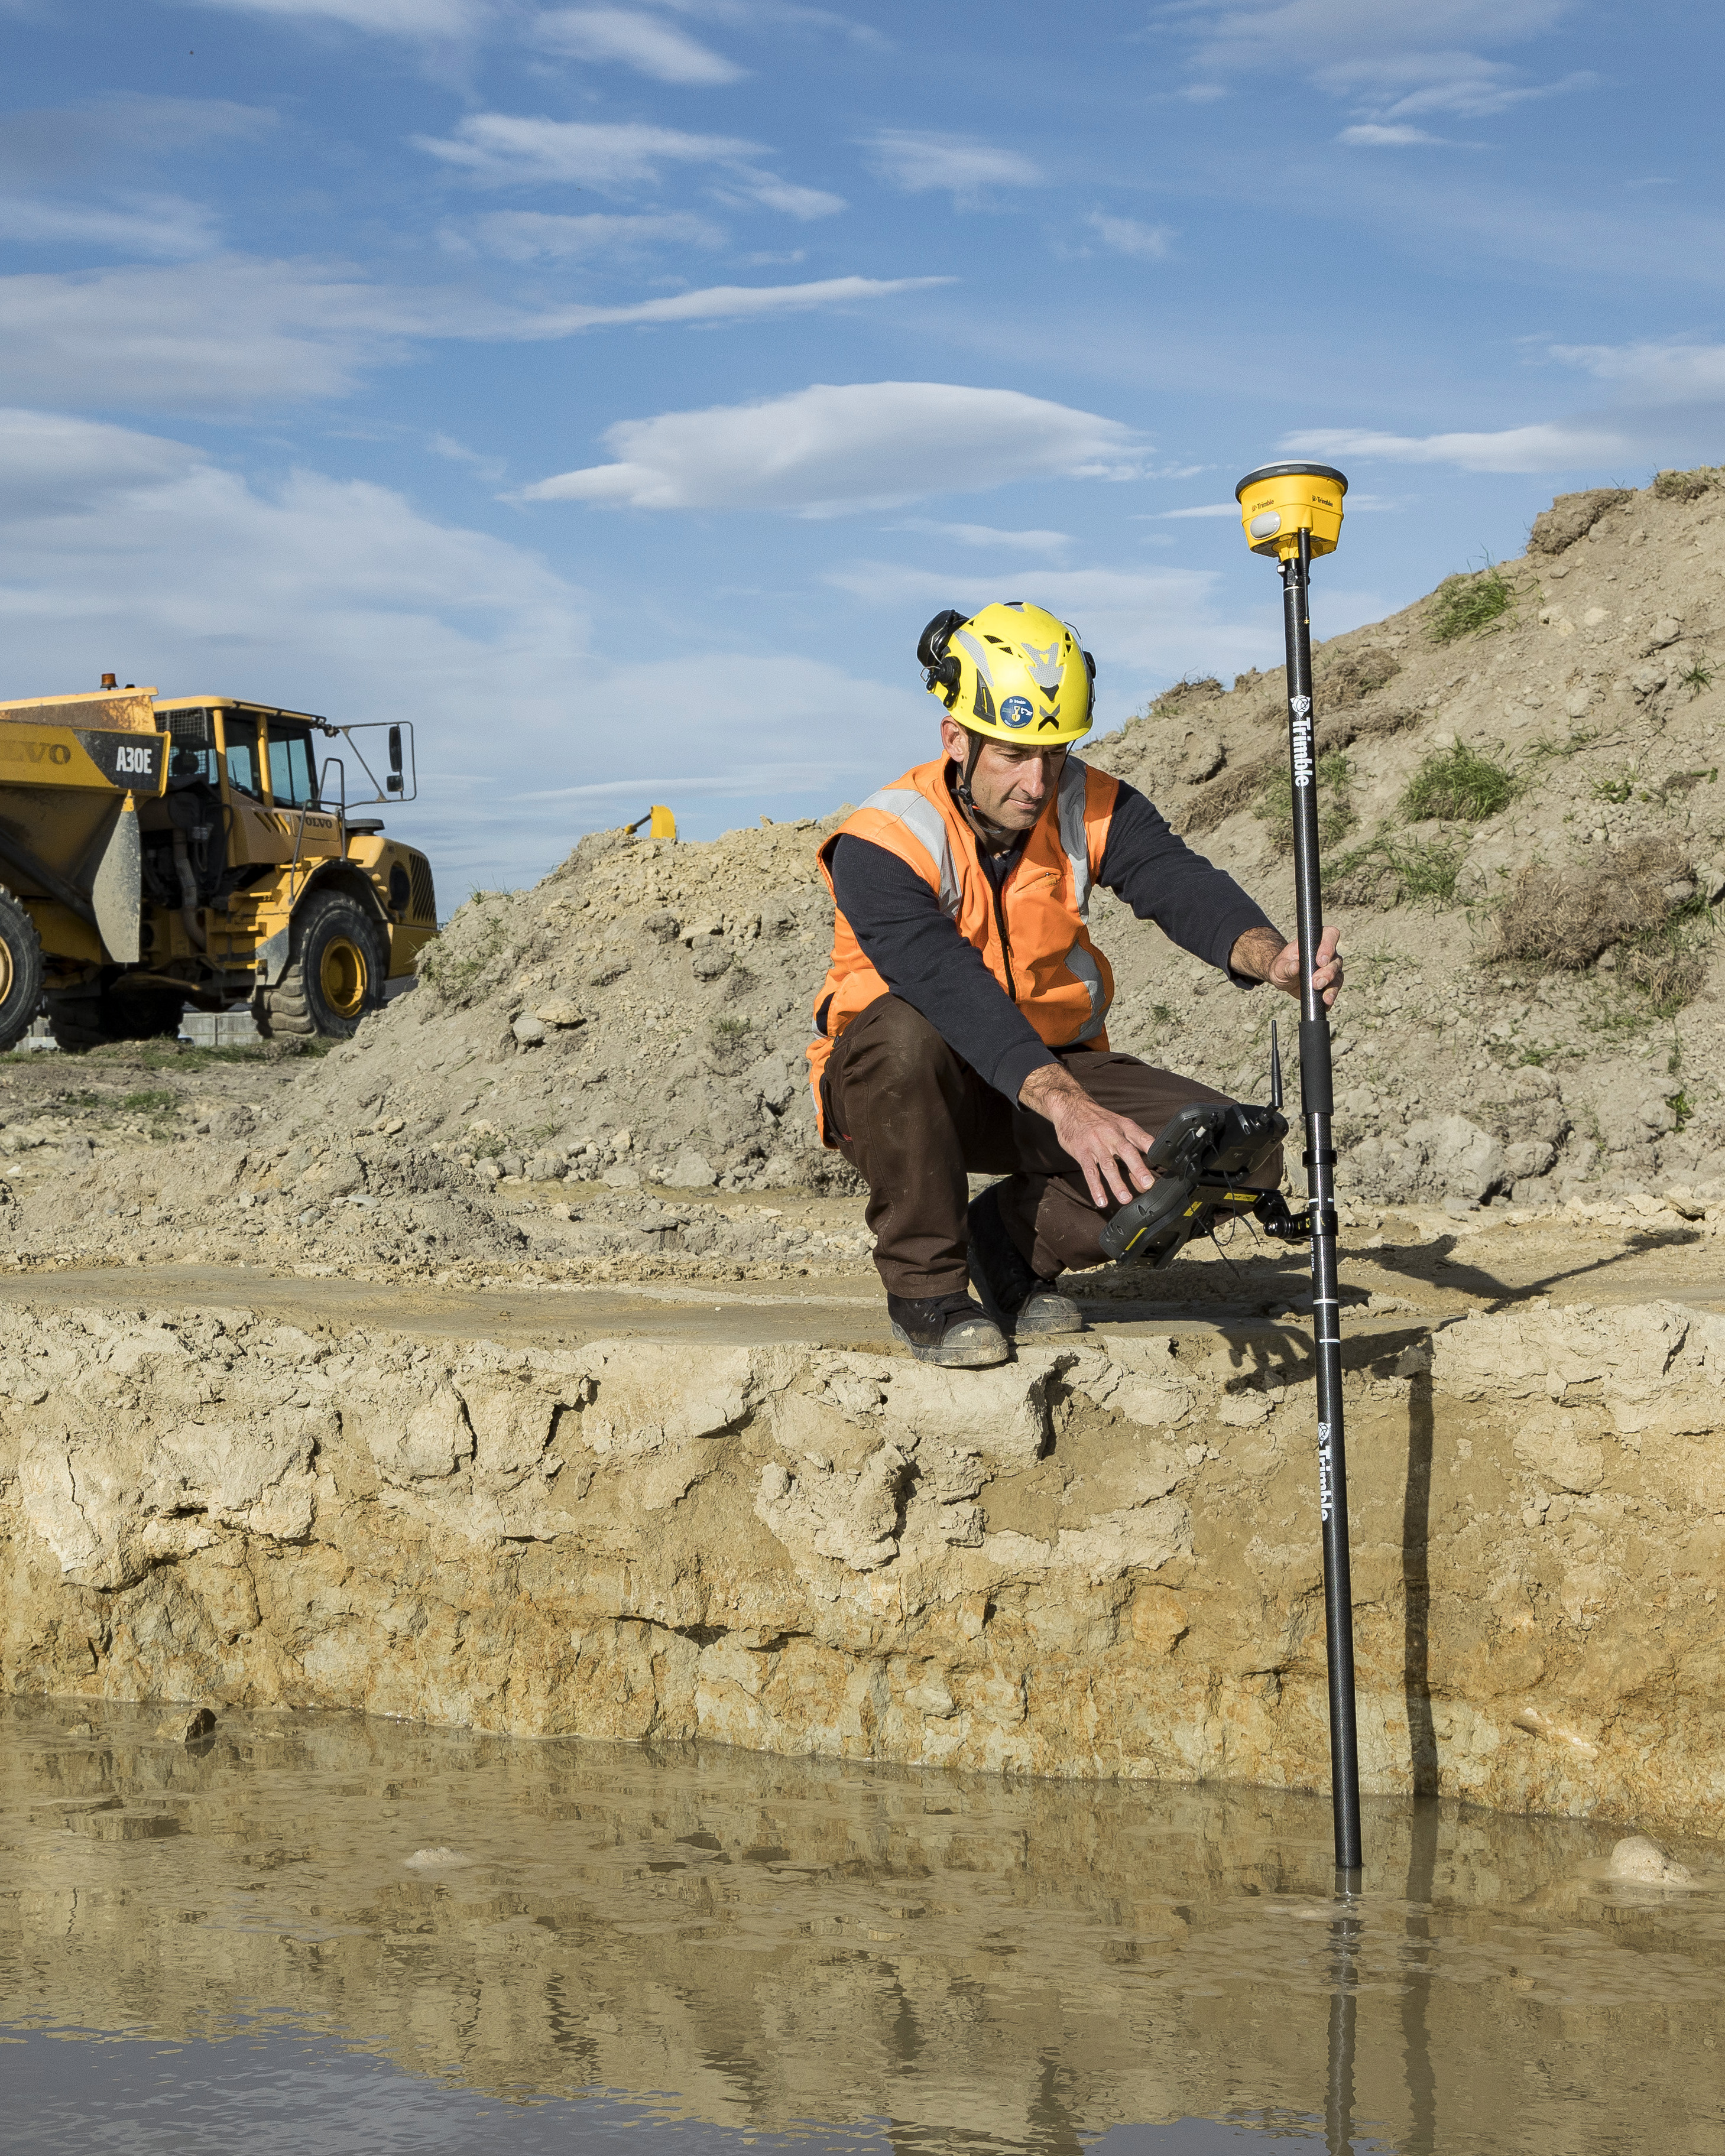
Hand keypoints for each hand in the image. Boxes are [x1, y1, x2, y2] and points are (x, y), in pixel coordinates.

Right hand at [1019, 1062, 1155, 1206]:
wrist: (1071, 1107)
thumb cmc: (1099, 1120)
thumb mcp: (1120, 1124)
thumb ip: (1135, 1142)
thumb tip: (1150, 1163)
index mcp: (1124, 1127)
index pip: (1142, 1138)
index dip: (1154, 1149)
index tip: (1164, 1162)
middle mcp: (1111, 1134)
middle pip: (1126, 1151)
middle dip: (1138, 1168)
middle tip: (1148, 1184)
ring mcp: (1095, 1143)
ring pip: (1108, 1164)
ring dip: (1117, 1183)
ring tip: (1126, 1199)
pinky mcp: (1081, 1152)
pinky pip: (1089, 1171)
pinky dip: (1096, 1187)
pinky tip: (1101, 1200)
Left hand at [1230, 924, 1343, 1007]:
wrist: (1284, 978)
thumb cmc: (1283, 966)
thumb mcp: (1280, 966)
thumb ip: (1287, 966)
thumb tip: (1295, 966)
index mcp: (1316, 941)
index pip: (1330, 936)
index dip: (1328, 946)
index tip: (1320, 961)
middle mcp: (1328, 954)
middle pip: (1335, 960)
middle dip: (1327, 973)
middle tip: (1316, 982)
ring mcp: (1331, 968)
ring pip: (1338, 976)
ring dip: (1331, 987)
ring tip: (1325, 997)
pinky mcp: (1331, 983)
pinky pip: (1335, 989)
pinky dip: (1331, 997)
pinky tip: (1326, 1004)